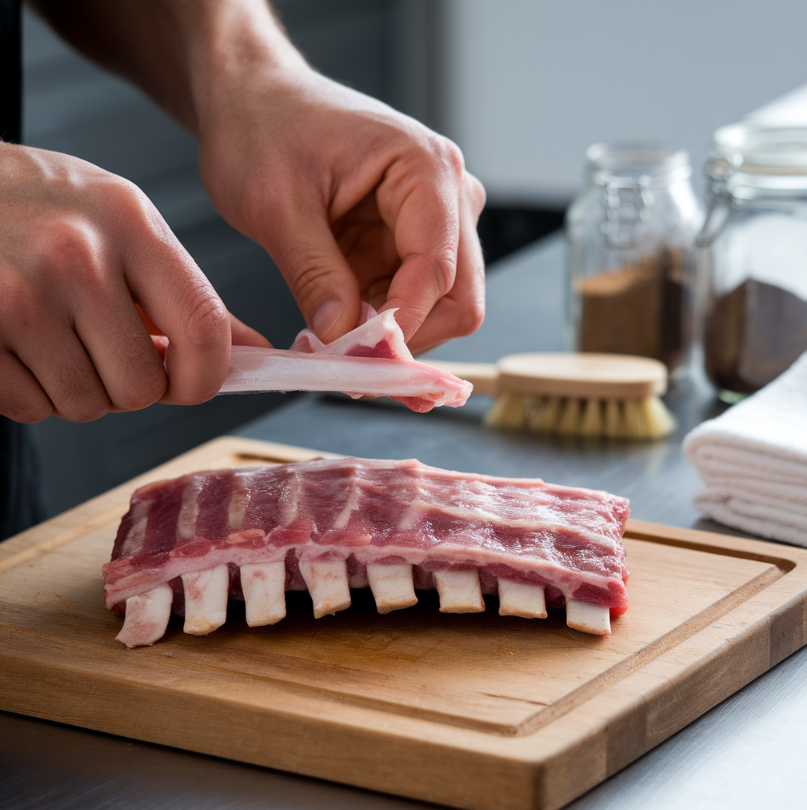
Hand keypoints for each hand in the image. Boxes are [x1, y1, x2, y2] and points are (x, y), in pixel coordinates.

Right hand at [0, 143, 267, 422]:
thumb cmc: (42, 209)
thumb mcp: (125, 225)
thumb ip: (190, 295)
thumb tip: (255, 354)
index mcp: (130, 224)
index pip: (203, 329)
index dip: (206, 377)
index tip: (193, 384)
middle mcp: (75, 256)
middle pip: (141, 387)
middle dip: (130, 387)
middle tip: (104, 350)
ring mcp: (16, 294)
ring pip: (85, 405)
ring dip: (77, 389)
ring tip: (55, 338)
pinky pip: (28, 408)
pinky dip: (29, 393)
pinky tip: (17, 345)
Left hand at [197, 65, 486, 353]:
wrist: (254, 101)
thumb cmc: (264, 128)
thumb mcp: (275, 204)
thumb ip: (313, 273)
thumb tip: (343, 339)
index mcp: (425, 169)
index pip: (439, 268)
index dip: (403, 324)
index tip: (359, 359)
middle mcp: (446, 195)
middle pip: (458, 298)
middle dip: (408, 339)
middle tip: (349, 364)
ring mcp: (433, 222)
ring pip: (439, 309)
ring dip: (391, 336)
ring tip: (331, 340)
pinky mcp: (409, 244)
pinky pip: (410, 302)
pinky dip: (380, 325)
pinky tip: (337, 324)